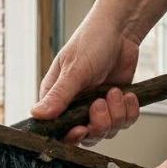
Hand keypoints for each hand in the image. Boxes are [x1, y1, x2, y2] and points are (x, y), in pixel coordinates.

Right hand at [32, 12, 141, 145]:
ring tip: (116, 91)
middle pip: (86, 137)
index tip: (81, 129)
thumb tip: (37, 114)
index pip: (58, 130)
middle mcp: (75, 107)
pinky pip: (124, 123)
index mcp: (57, 99)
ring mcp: (96, 109)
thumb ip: (59, 95)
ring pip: (107, 131)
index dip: (70, 136)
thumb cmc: (92, 42)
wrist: (121, 30)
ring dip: (116, 114)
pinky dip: (129, 111)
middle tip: (100, 103)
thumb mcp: (74, 69)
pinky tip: (127, 94)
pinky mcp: (116, 107)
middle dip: (98, 124)